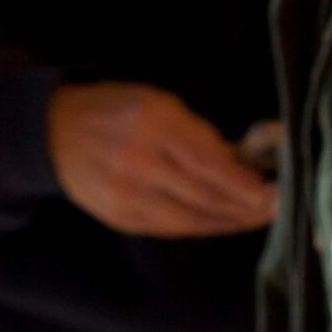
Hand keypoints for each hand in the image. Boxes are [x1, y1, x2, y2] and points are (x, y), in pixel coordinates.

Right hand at [48, 83, 276, 237]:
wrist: (57, 133)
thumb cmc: (116, 111)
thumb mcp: (157, 103)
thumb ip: (197, 134)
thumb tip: (240, 164)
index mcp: (152, 123)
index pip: (209, 162)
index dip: (244, 184)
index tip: (273, 192)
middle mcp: (140, 162)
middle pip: (205, 195)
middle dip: (244, 206)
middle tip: (275, 208)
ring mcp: (129, 195)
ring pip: (192, 219)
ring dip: (229, 221)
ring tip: (255, 218)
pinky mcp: (123, 219)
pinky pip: (173, 228)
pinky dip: (203, 226)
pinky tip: (224, 222)